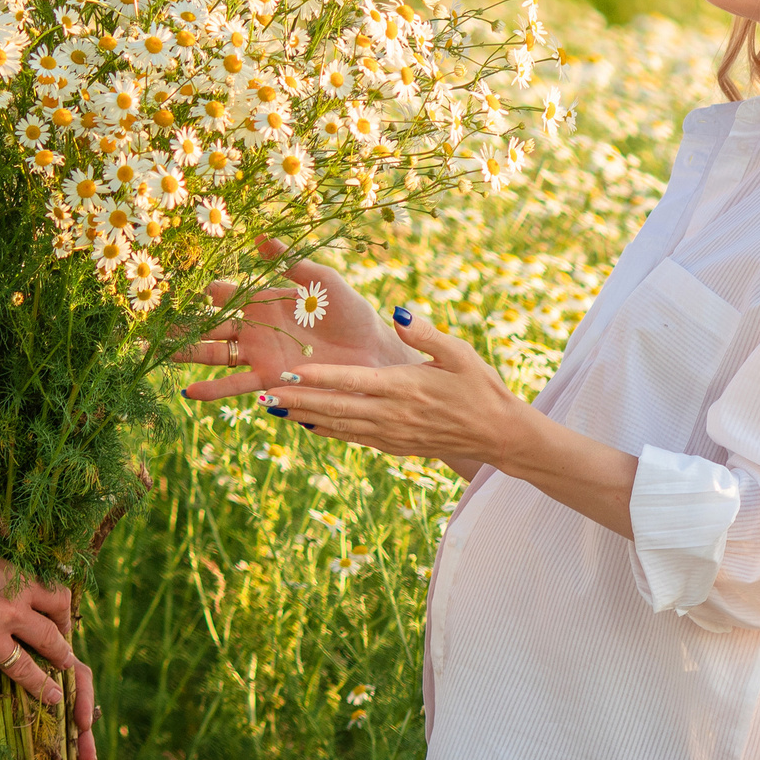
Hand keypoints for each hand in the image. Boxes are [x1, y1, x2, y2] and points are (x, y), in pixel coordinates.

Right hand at [0, 529, 99, 759]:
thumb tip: (4, 583)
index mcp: (19, 581)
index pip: (59, 601)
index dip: (64, 617)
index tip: (63, 627)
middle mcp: (11, 610)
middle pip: (49, 638)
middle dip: (62, 655)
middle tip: (68, 666)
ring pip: (24, 668)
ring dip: (39, 685)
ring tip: (52, 698)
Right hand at [174, 241, 412, 406]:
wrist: (372, 353)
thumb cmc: (351, 313)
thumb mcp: (323, 281)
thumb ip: (292, 262)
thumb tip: (260, 237)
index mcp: (265, 301)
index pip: (225, 293)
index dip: (203, 290)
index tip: (177, 286)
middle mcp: (255, 328)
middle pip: (209, 324)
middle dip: (181, 323)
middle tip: (150, 322)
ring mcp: (260, 354)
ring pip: (214, 354)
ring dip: (186, 353)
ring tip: (156, 353)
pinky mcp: (271, 378)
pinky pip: (236, 384)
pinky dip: (213, 390)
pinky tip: (189, 393)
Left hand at [256, 310, 530, 471]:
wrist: (499, 434)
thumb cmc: (481, 387)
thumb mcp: (459, 353)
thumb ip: (426, 334)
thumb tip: (398, 312)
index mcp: (405, 387)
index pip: (352, 381)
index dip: (318, 377)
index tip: (288, 372)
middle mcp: (392, 414)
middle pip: (335, 407)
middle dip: (296, 401)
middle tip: (261, 395)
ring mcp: (392, 434)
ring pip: (338, 426)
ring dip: (304, 417)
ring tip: (272, 409)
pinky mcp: (395, 446)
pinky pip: (353, 438)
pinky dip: (327, 431)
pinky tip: (307, 424)